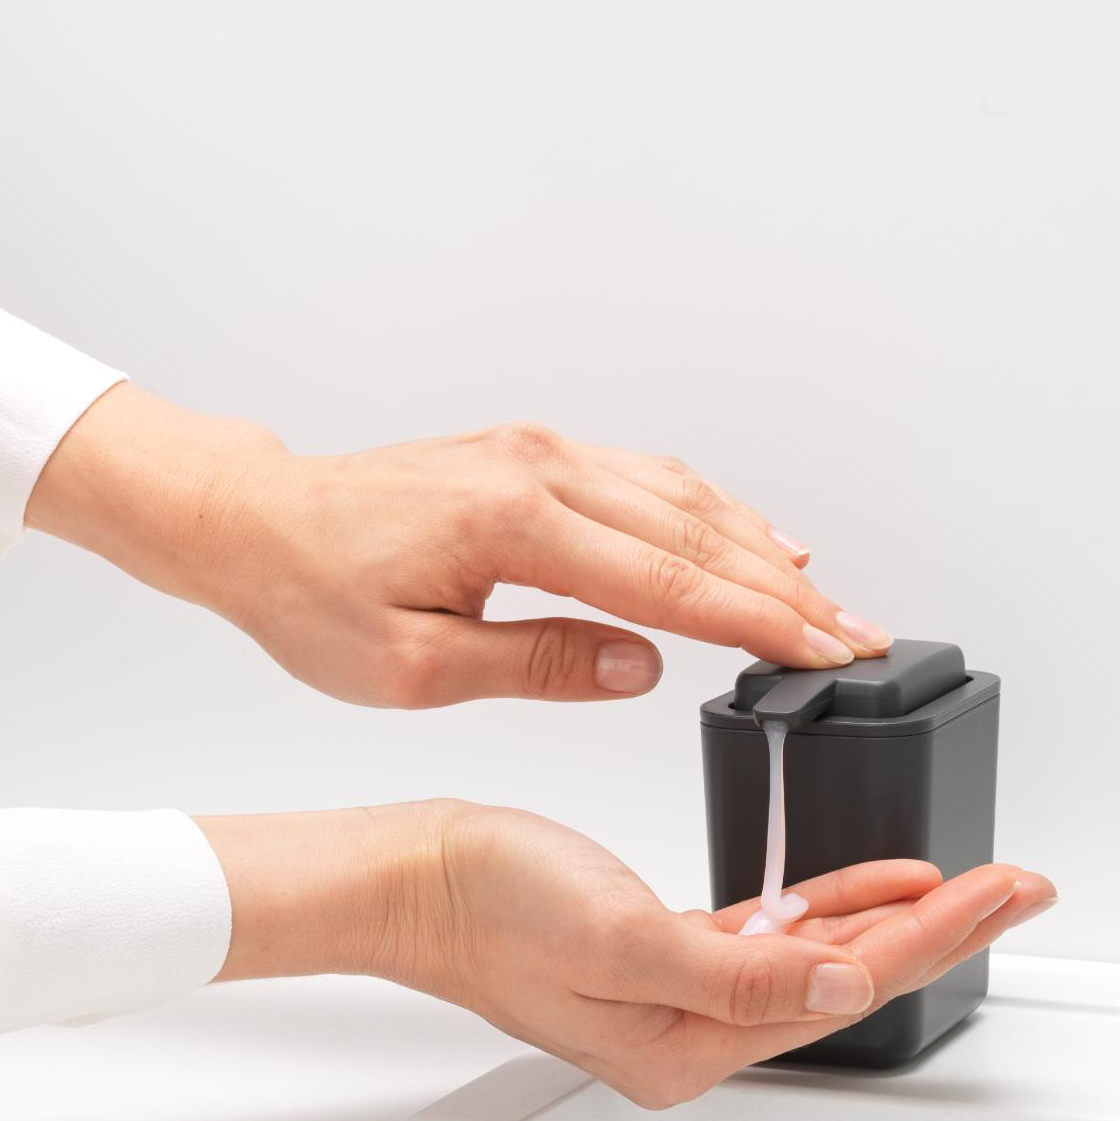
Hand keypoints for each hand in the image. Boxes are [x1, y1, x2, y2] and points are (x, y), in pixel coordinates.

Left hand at [28, 384, 892, 707]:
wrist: (257, 522)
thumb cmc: (312, 596)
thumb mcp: (412, 667)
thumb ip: (536, 662)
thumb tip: (640, 665)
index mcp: (517, 524)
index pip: (672, 583)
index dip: (762, 624)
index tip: (829, 654)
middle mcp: (544, 471)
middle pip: (699, 535)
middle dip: (789, 593)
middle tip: (862, 638)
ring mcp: (545, 453)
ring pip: (686, 499)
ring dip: (764, 551)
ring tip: (829, 599)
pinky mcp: (539, 454)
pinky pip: (651, 480)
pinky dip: (715, 512)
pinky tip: (755, 537)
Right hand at [198, 801, 1055, 1107]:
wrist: (419, 872)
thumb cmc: (494, 903)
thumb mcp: (626, 937)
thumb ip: (746, 971)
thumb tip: (851, 983)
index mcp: (688, 1045)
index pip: (846, 989)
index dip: (937, 935)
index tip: (1006, 891)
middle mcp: (694, 1031)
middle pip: (851, 977)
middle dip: (943, 927)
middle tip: (1021, 885)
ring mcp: (683, 992)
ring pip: (824, 956)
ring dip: (897, 915)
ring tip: (972, 882)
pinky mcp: (668, 949)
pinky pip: (777, 934)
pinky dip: (833, 905)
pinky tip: (872, 884)